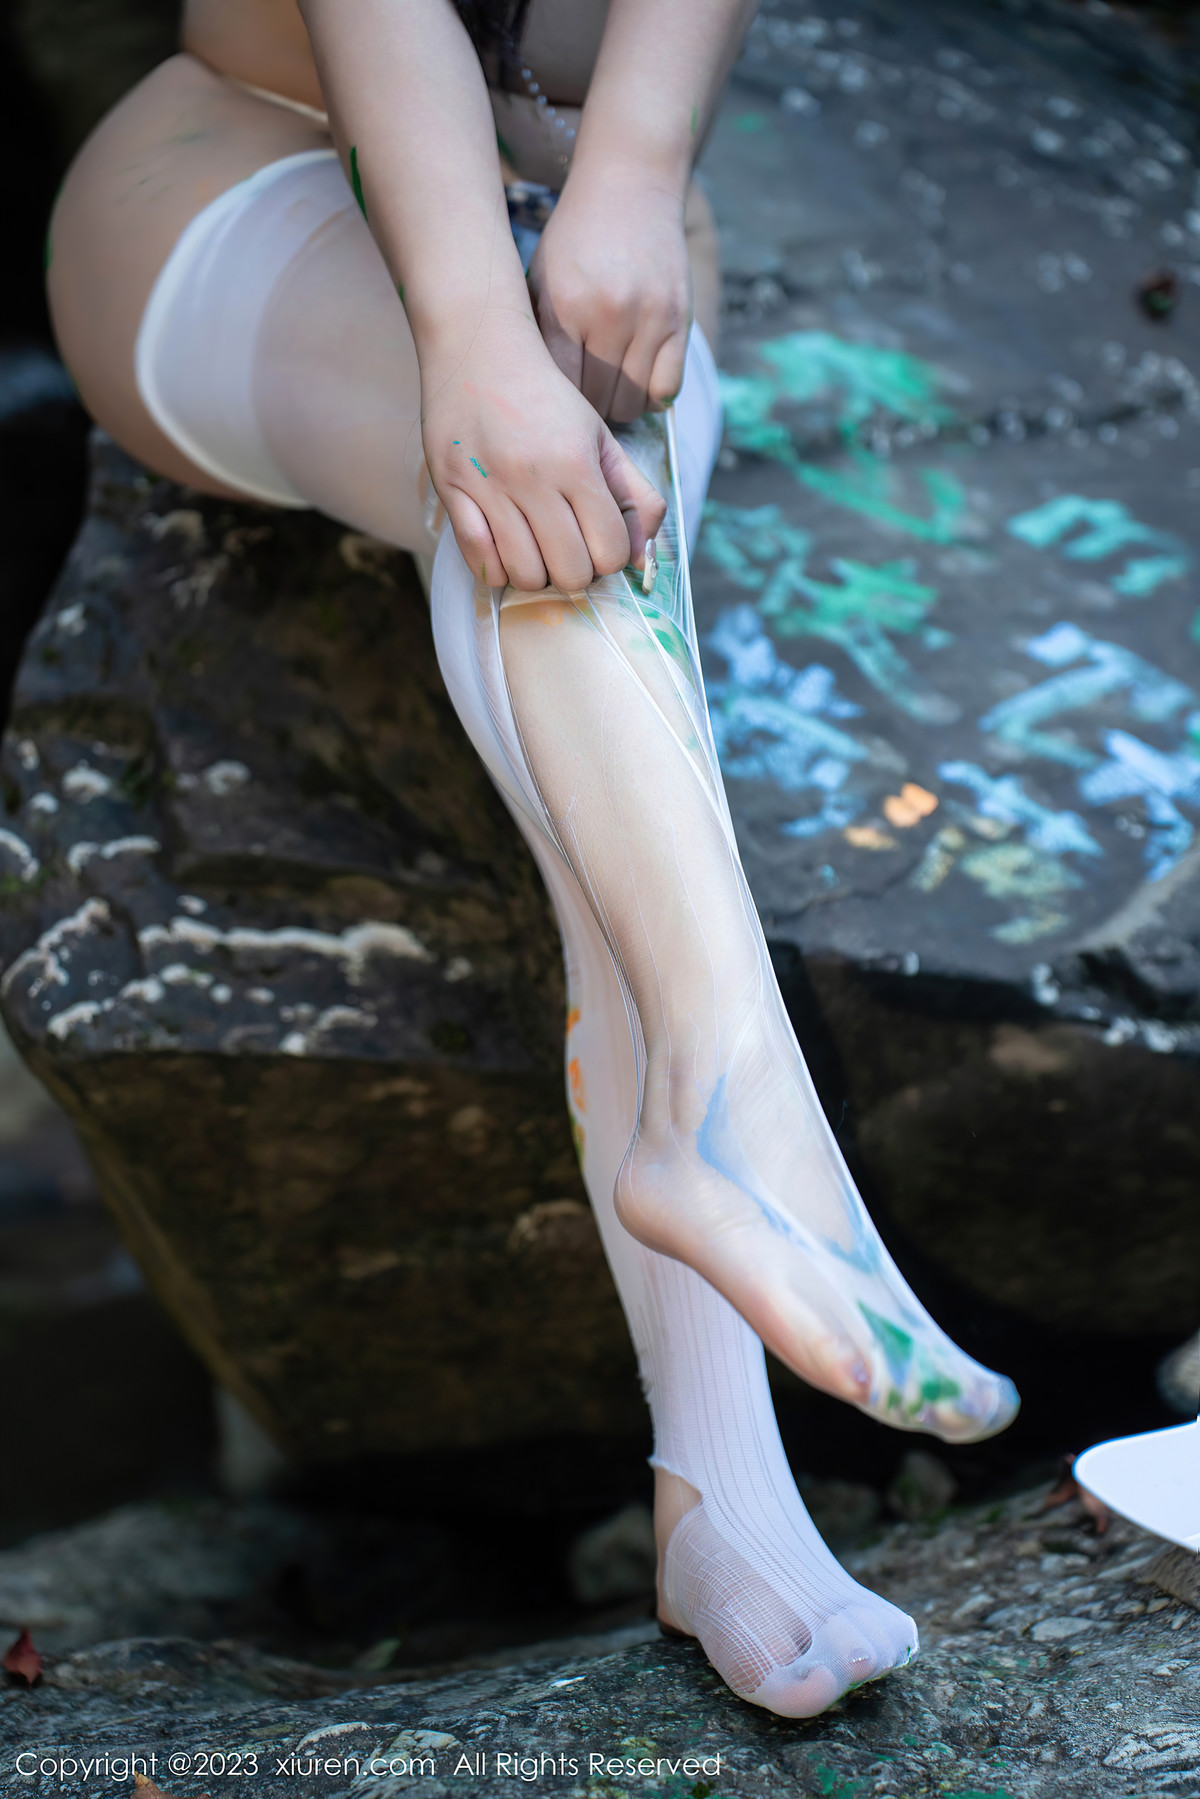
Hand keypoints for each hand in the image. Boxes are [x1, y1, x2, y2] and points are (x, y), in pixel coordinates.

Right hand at [422, 307, 665, 591]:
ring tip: (536, 550)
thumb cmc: (547, 398)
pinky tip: (505, 551)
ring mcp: (488, 486)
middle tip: (568, 549)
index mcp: (577, 463)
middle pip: (570, 573)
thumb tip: (642, 559)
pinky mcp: (451, 490)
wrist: (479, 348)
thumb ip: (633, 494)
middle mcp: (533, 478)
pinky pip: (479, 561)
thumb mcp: (601, 437)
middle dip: (576, 571)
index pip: (610, 551)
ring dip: (537, 574)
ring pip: (525, 575)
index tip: (599, 541)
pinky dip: (498, 570)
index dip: (610, 556)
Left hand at [527, 164, 692, 422]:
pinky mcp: (679, 320)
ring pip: (632, 403)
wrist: (628, 185)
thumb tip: (536, 400)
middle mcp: (608, 315)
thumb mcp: (540, 278)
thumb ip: (538, 336)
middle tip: (580, 399)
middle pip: (596, 402)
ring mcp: (649, 319)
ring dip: (619, 404)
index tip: (553, 405)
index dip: (557, 406)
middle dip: (586, 409)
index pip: (560, 389)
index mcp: (563, 307)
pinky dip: (652, 396)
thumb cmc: (575, 238)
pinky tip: (638, 379)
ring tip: (608, 388)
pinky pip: (667, 389)